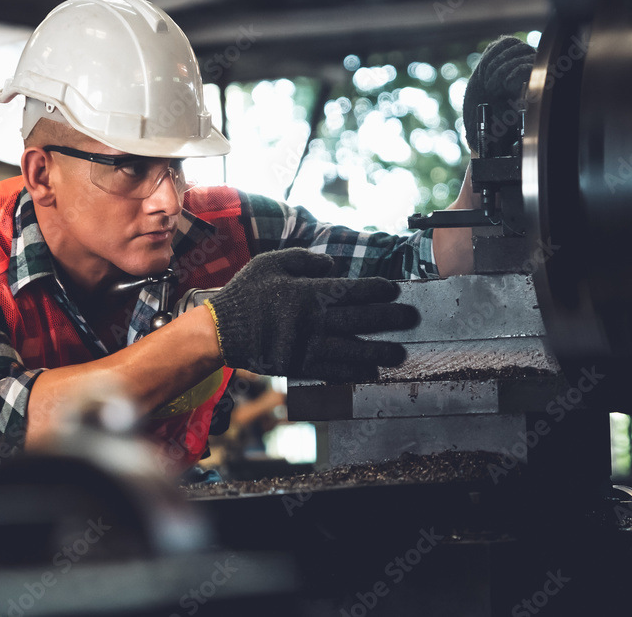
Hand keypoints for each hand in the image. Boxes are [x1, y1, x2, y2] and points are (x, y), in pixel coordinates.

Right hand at [204, 248, 417, 381]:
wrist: (221, 330)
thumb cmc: (247, 293)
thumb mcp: (270, 263)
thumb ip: (303, 260)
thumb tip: (332, 264)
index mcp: (308, 292)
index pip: (352, 290)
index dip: (377, 289)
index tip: (395, 290)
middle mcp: (312, 320)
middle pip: (359, 319)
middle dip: (388, 318)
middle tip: (410, 318)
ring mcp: (307, 345)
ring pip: (351, 349)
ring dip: (378, 351)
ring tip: (399, 353)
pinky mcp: (299, 365)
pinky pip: (332, 370)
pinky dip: (353, 372)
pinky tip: (370, 372)